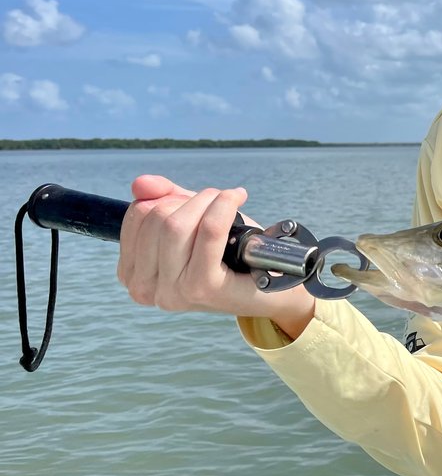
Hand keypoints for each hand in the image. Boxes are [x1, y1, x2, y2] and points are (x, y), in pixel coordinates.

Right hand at [117, 175, 313, 333]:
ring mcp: (173, 291)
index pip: (138, 216)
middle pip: (157, 218)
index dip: (166, 198)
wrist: (274, 285)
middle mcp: (145, 289)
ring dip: (207, 201)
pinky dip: (223, 207)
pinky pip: (208, 232)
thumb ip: (163, 200)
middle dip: (191, 199)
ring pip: (177, 224)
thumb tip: (141, 184)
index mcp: (134, 275)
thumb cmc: (231, 255)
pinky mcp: (203, 288)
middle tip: (217, 200)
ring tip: (228, 202)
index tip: (192, 201)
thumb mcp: (192, 222)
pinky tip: (237, 198)